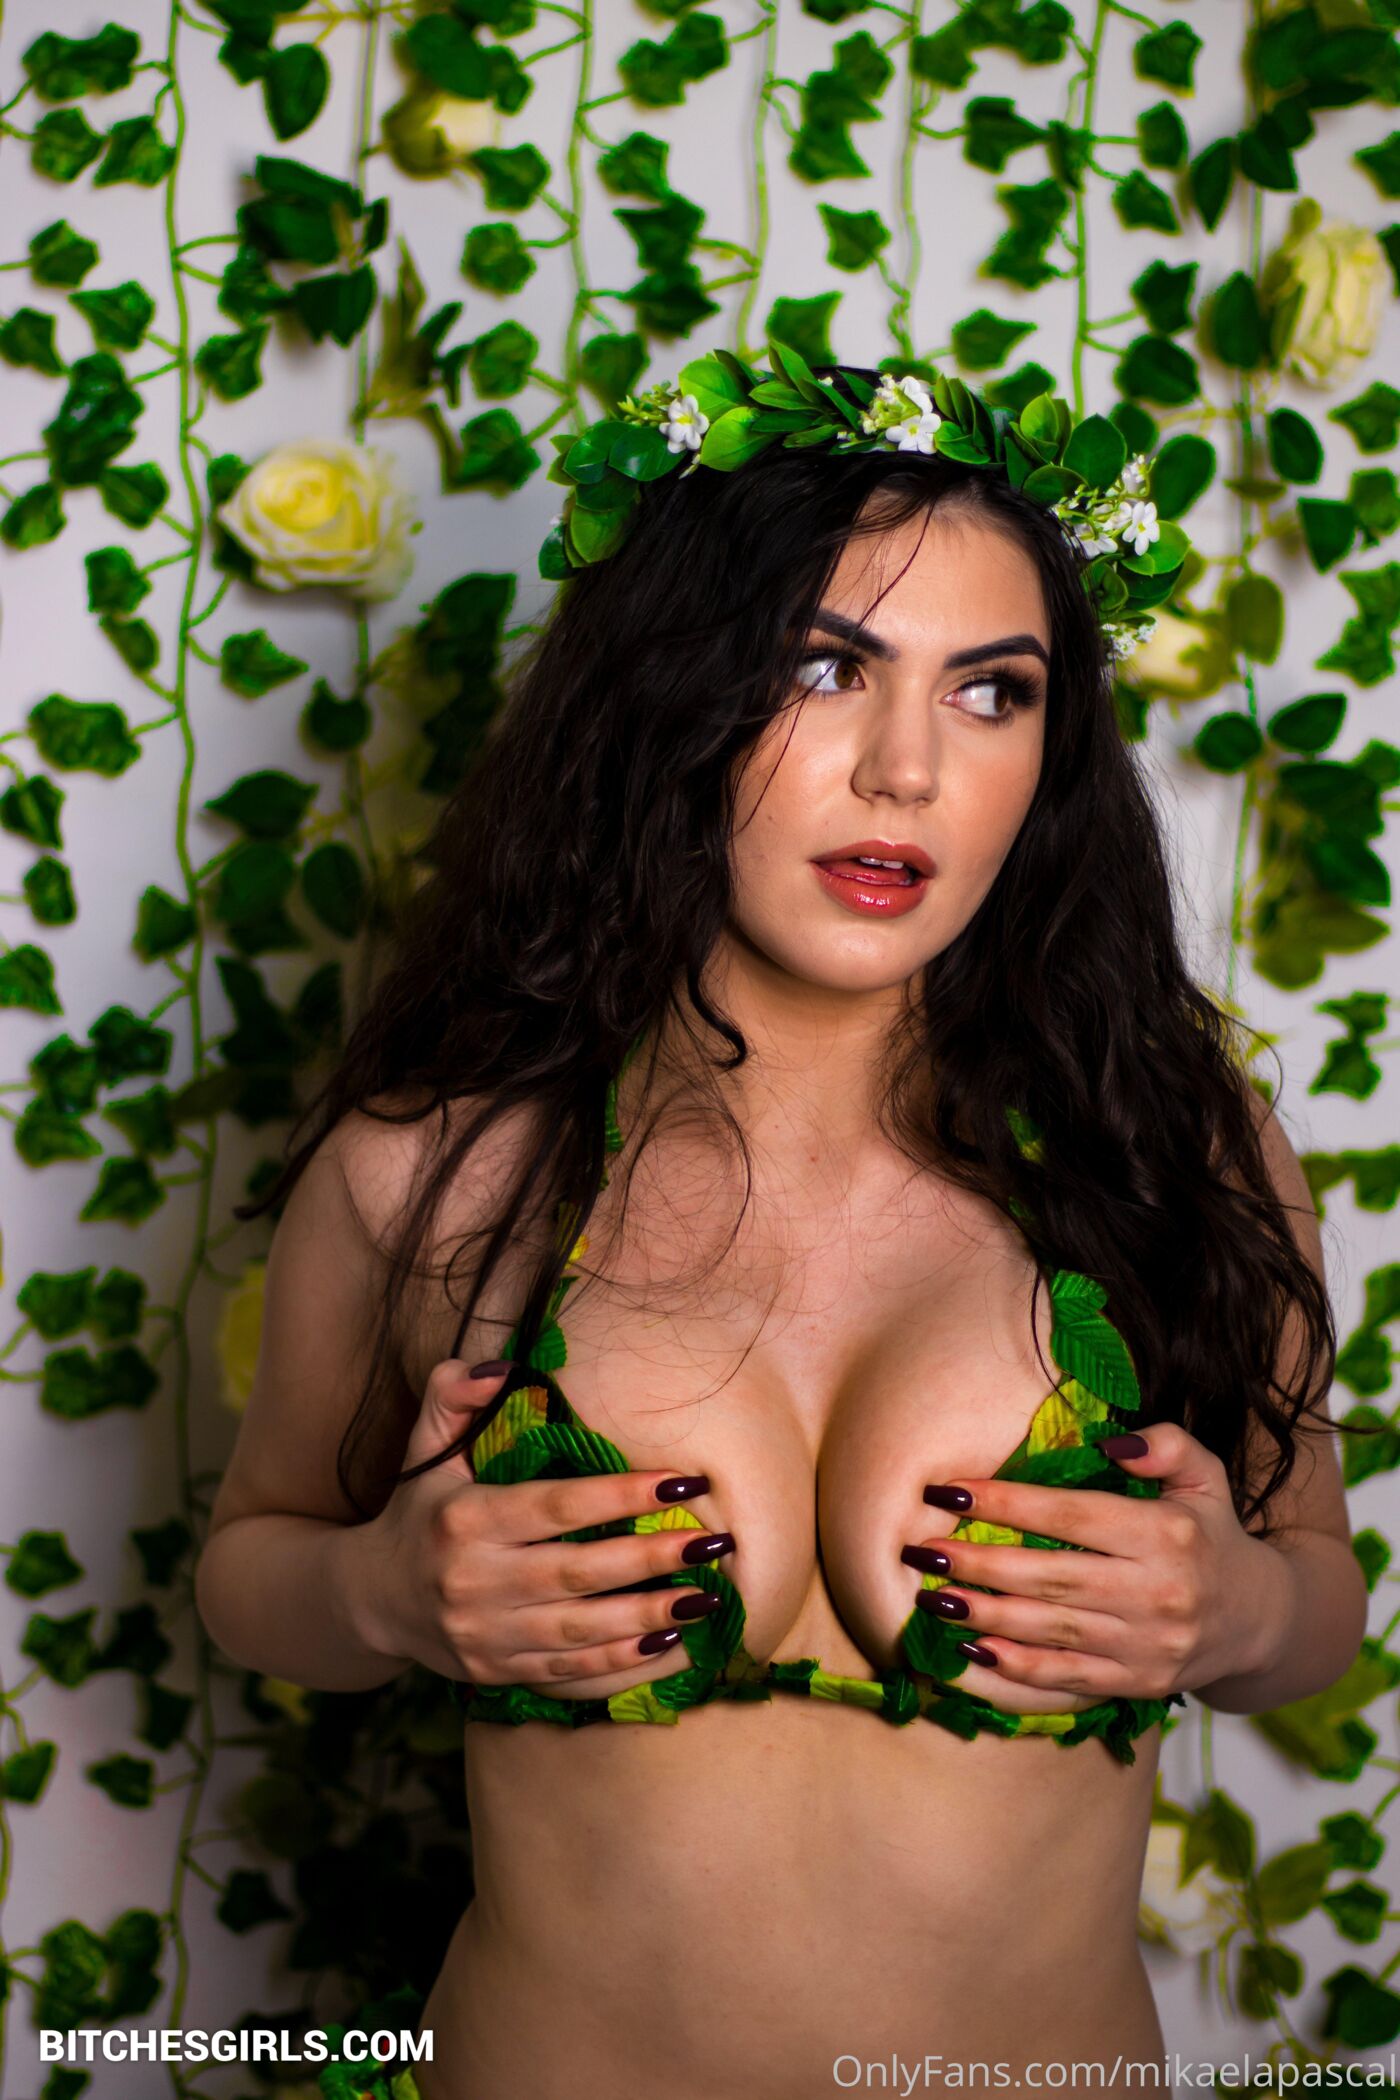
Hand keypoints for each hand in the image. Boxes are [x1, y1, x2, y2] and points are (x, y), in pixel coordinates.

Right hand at [345, 1359, 735, 1697]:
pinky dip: (620, 1662)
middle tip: (714, 1542)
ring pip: (578, 1630)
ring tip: (706, 1598)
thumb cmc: (419, 1510)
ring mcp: (484, 1634)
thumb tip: (500, 1367)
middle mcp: (473, 1581)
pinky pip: (567, 1670)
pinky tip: (669, 1644)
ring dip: (648, 1617)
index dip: (622, 1496)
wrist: (372, 1600)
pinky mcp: (496, 1672)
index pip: (556, 1506)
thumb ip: (455, 1395)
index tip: (682, 1483)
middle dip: (652, 1559)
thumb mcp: (426, 1447)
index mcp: (464, 1520)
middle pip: (577, 1572)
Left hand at [903, 1421, 1290, 1715]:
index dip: (1006, 1503)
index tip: (949, 1490)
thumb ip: (1164, 1444)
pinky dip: (1016, 1669)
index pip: (1071, 1516)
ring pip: (1051, 1631)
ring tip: (930, 1597)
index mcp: (1167, 1536)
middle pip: (1051, 1578)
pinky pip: (1067, 1679)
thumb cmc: (1212, 1534)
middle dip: (979, 1563)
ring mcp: (1146, 1647)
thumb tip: (1109, 1442)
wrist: (1259, 1621)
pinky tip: (970, 1650)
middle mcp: (1156, 1594)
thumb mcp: (1205, 1475)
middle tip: (921, 1549)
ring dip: (984, 1616)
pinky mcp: (1136, 1684)